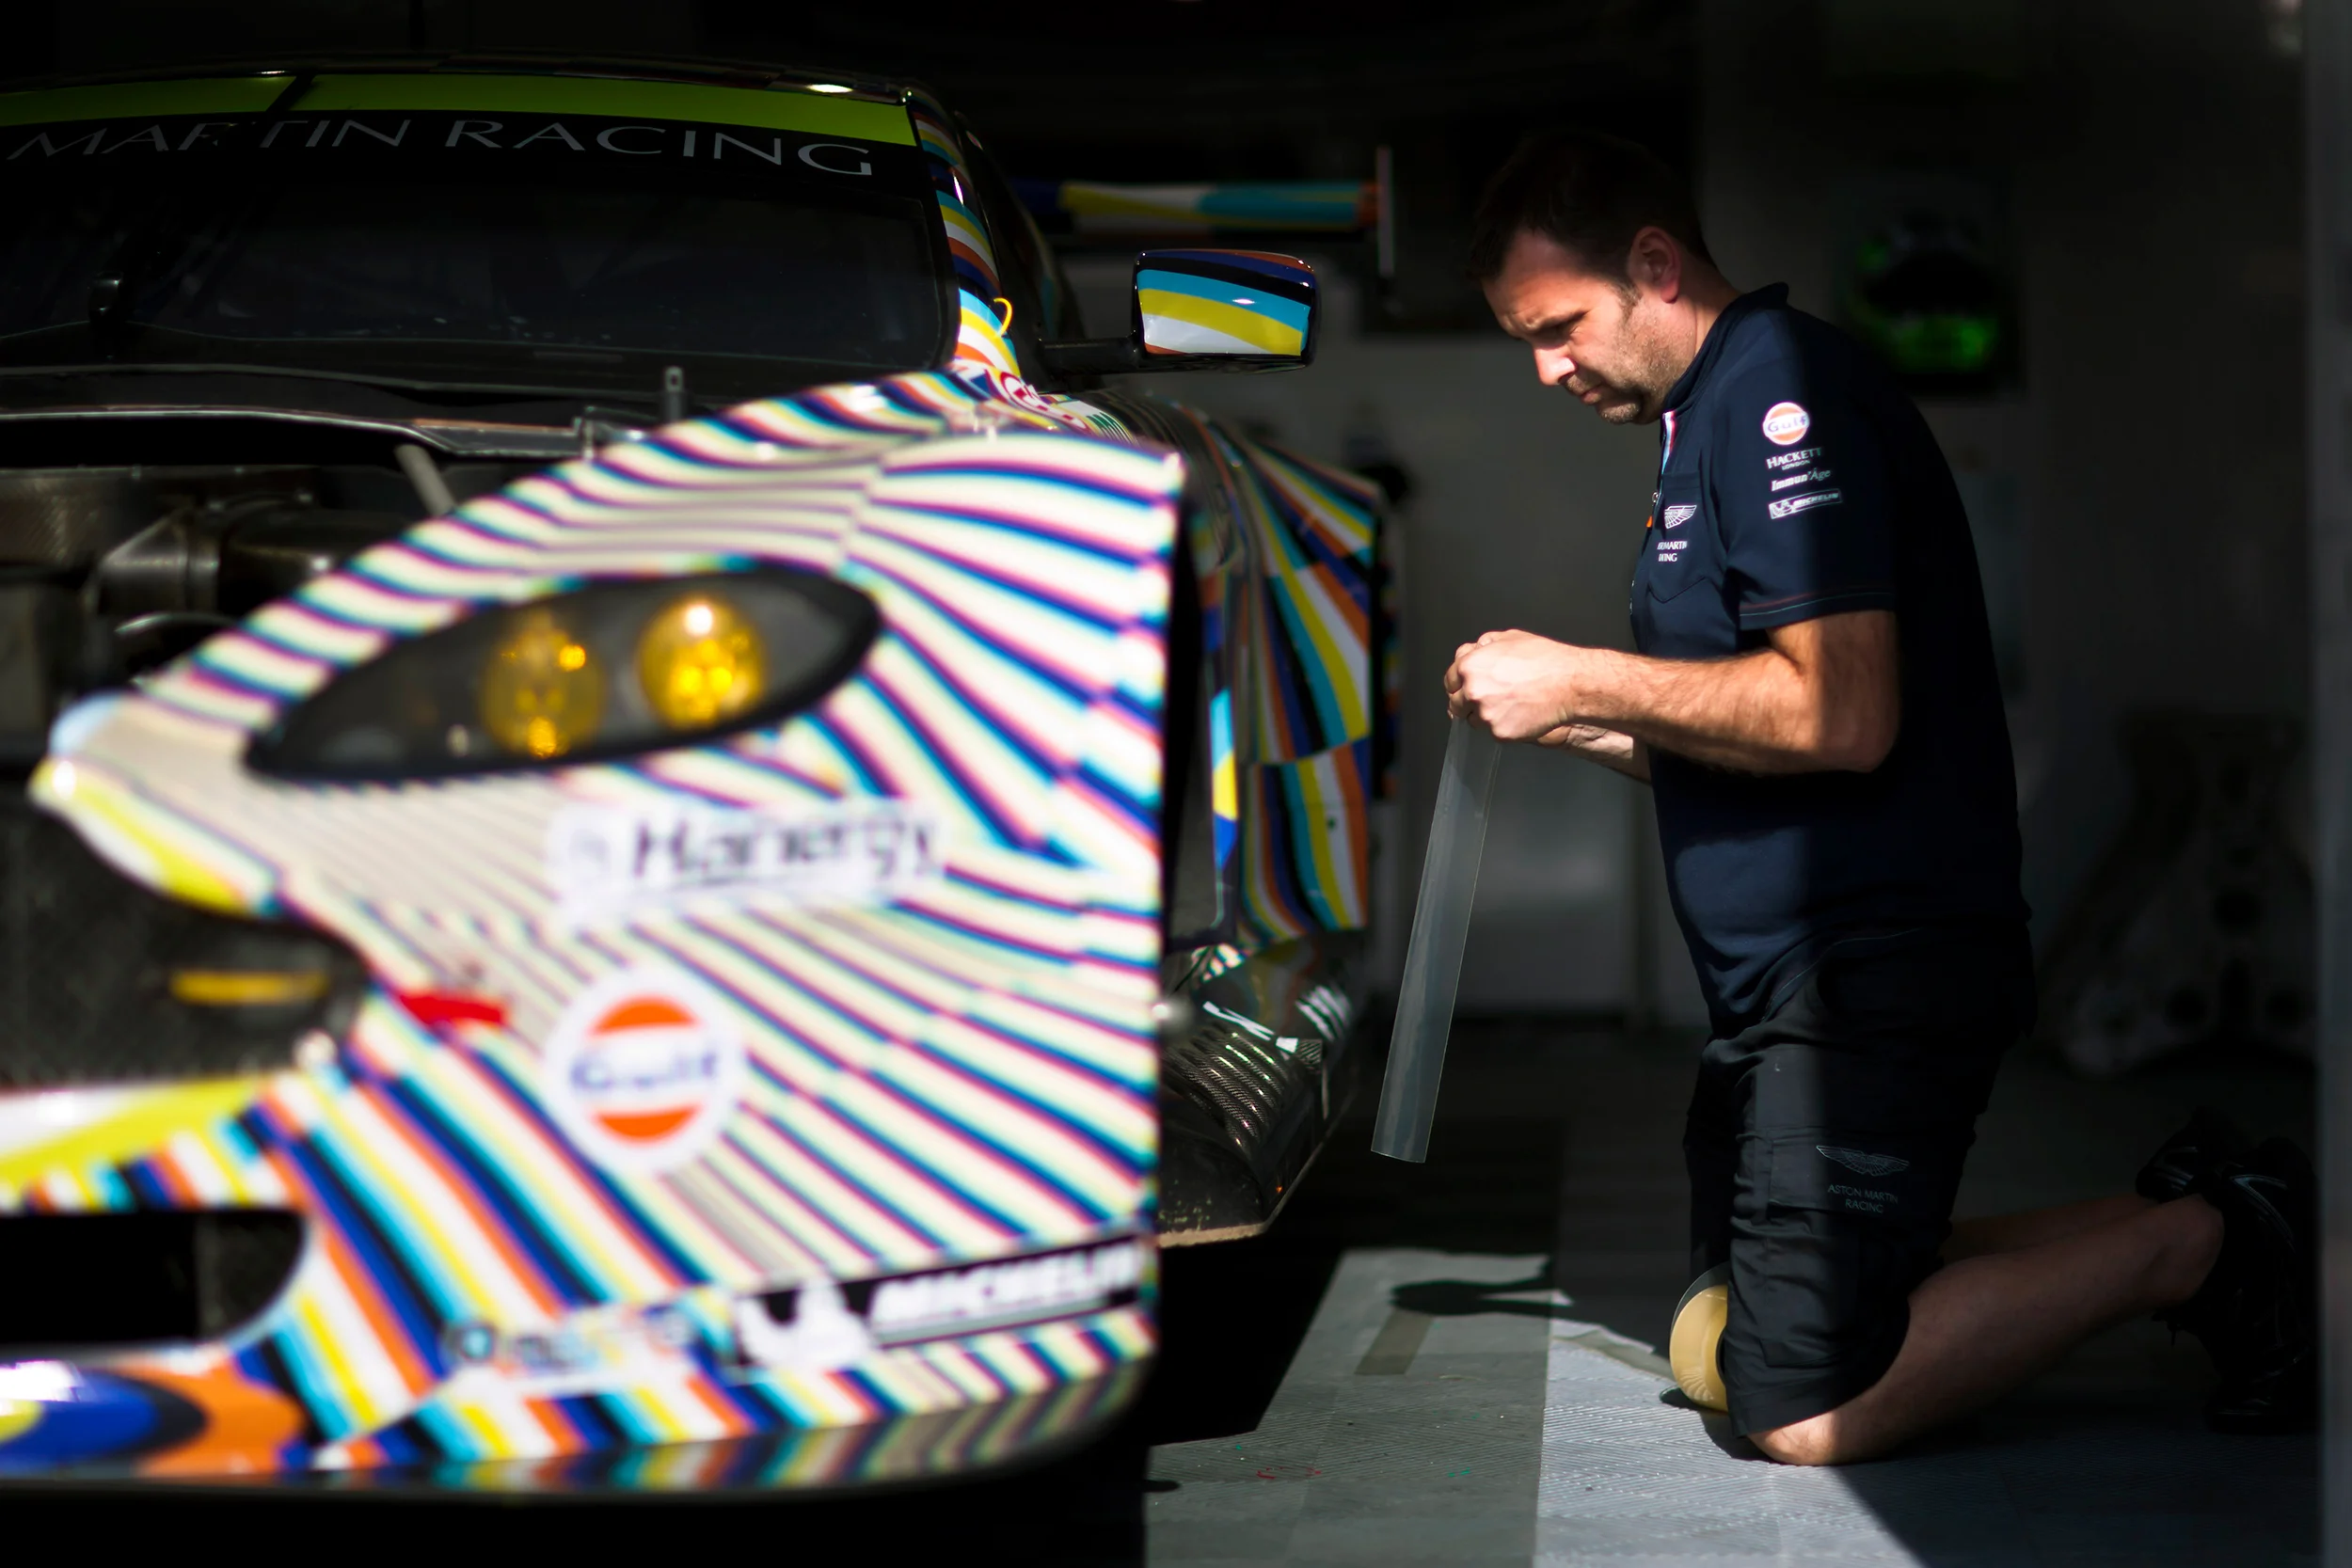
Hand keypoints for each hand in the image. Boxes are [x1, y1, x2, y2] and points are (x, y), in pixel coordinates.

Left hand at [1445, 629, 1581, 741]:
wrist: (1569, 683)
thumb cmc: (1545, 659)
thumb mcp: (1510, 638)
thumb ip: (1485, 645)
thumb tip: (1474, 651)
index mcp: (1470, 666)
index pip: (1449, 681)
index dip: (1460, 682)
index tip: (1467, 686)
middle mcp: (1472, 691)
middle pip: (1456, 703)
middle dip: (1468, 701)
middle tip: (1490, 697)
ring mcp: (1485, 715)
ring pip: (1473, 720)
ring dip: (1484, 715)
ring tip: (1509, 704)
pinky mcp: (1500, 733)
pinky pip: (1493, 732)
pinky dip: (1502, 726)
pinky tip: (1519, 714)